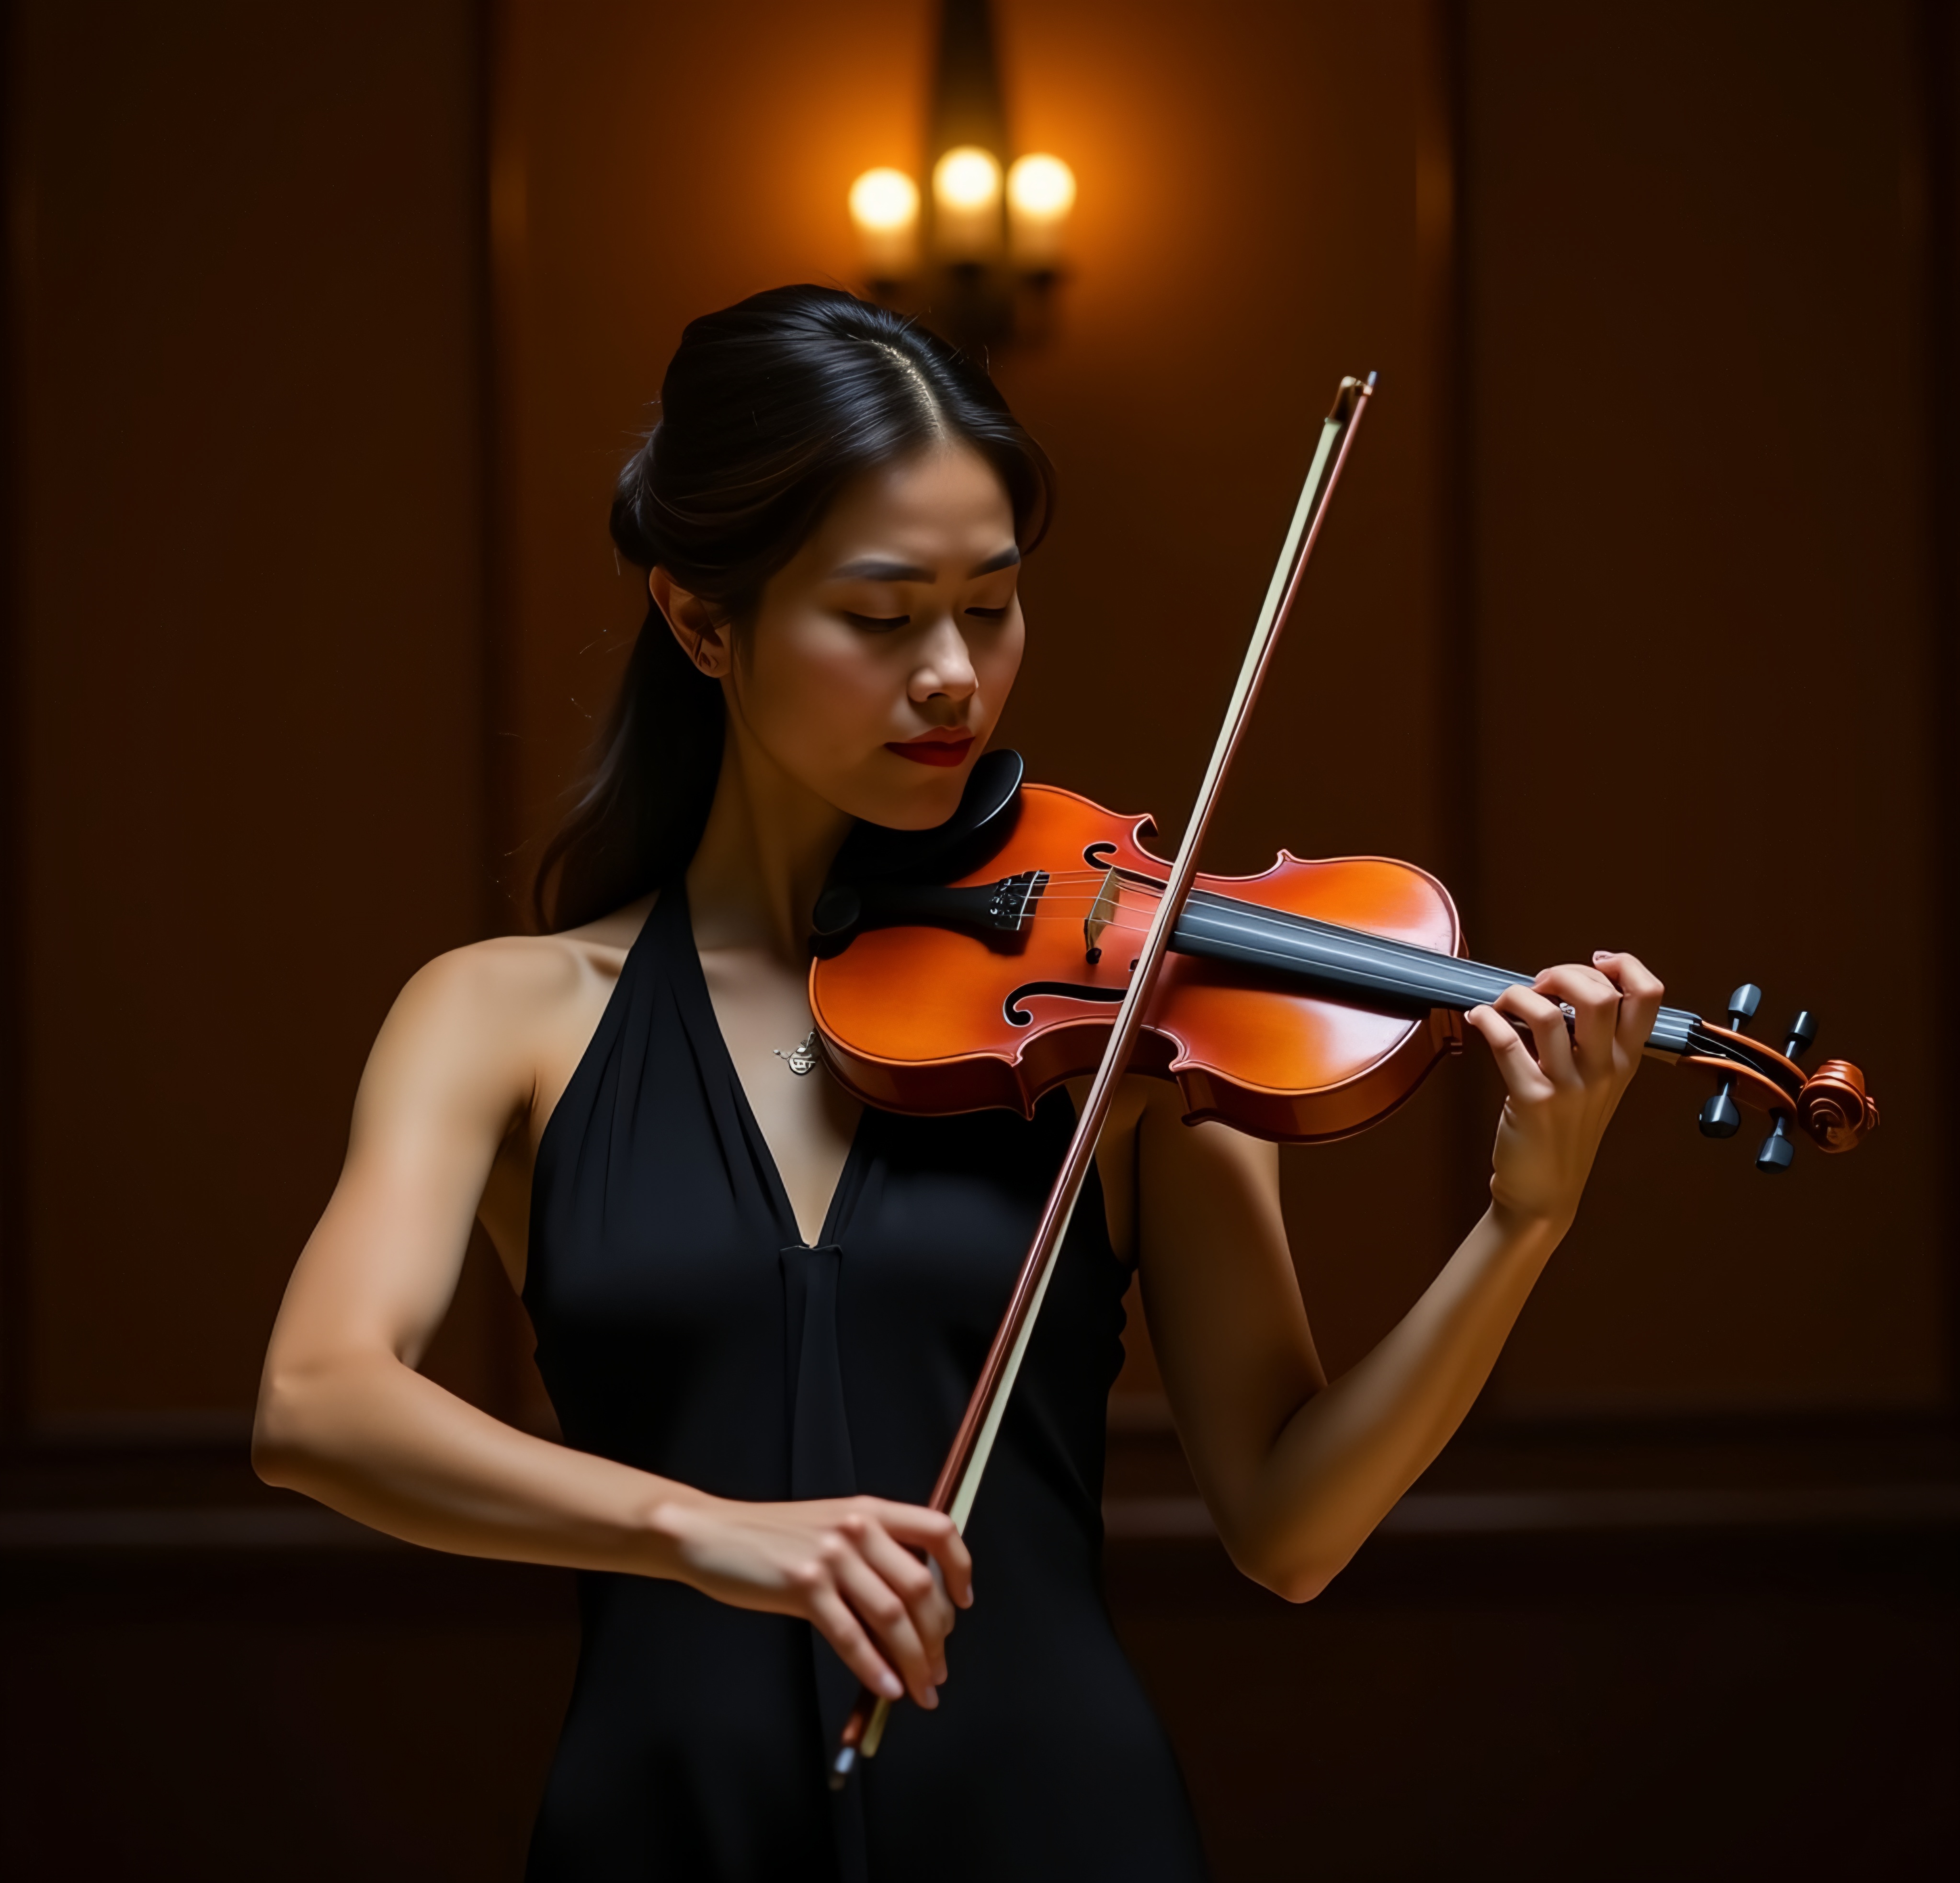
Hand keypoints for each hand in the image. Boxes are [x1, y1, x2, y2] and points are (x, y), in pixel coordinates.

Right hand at [658, 1494, 971, 1709]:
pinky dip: (874, 1668)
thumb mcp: (832, 1528)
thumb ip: (874, 1553)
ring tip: (921, 1689)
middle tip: (939, 1670)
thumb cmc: (774, 1537)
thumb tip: (915, 1609)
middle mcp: (857, 1528)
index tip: (964, 1605)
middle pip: (921, 1587)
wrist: (714, 1533)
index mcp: (870, 1509)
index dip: (960, 1569)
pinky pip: (850, 1635)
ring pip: (892, 1616)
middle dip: (938, 1637)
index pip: (938, 1530)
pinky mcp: (803, 1585)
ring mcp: (831, 1556)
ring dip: (914, 1661)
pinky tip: (887, 1689)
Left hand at [1463, 951, 1664, 1230]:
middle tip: (1540, 985)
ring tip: (1503, 1004)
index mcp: (1626, 1061)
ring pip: (1548, 1014)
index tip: (1595, 962)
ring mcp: (1570, 1087)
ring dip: (1517, 995)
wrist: (1544, 1193)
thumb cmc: (1564, 1131)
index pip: (1649, 996)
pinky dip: (1486, 1019)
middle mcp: (1605, 1071)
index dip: (1625, 965)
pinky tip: (1479, 1018)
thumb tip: (1555, 991)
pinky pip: (1506, 1043)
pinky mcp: (1531, 1100)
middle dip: (1563, 973)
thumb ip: (1589, 1041)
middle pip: (1600, 995)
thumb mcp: (1595, 1085)